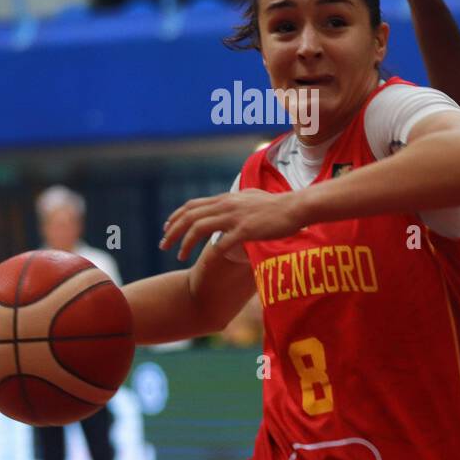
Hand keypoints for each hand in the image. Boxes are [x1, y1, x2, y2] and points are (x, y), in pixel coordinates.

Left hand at [159, 188, 307, 261]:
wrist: (296, 207)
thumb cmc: (276, 206)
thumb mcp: (250, 198)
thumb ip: (235, 202)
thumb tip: (226, 205)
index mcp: (226, 199)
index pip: (192, 205)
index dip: (176, 217)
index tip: (167, 228)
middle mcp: (226, 205)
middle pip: (190, 216)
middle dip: (173, 231)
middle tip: (163, 245)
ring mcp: (235, 217)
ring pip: (199, 228)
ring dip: (185, 242)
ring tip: (179, 256)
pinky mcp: (246, 230)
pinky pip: (222, 244)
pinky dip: (211, 253)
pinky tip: (205, 262)